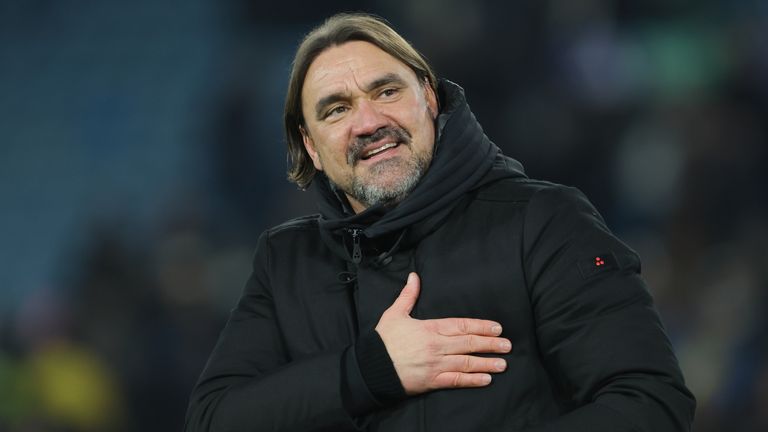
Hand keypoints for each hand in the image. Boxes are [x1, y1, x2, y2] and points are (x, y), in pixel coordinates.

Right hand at [375, 272, 511, 394]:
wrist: (372, 368)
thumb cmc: (383, 341)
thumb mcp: (394, 314)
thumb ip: (408, 296)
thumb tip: (414, 277)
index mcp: (430, 328)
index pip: (461, 325)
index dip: (481, 326)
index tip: (497, 328)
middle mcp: (437, 346)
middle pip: (469, 343)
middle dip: (490, 344)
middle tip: (507, 345)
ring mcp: (436, 364)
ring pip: (467, 362)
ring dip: (487, 363)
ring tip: (503, 363)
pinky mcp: (432, 381)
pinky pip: (456, 380)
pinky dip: (472, 380)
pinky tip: (486, 379)